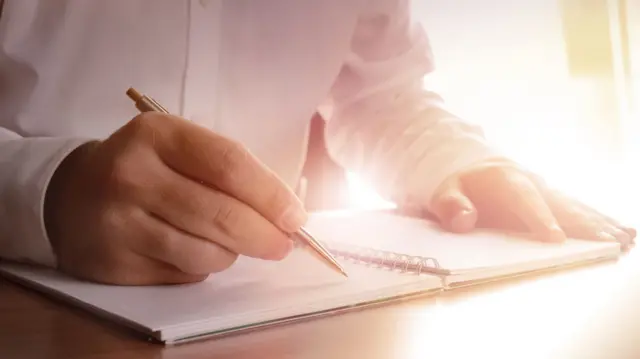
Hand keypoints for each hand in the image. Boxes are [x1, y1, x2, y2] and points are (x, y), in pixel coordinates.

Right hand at [44, 113, 306, 284]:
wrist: (74, 193)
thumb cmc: (146, 167)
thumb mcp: (179, 147)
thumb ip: (230, 171)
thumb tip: (286, 213)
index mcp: (158, 134)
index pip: (228, 164)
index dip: (270, 194)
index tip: (296, 216)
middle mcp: (133, 174)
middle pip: (220, 214)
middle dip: (264, 235)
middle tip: (283, 245)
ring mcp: (120, 221)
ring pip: (205, 252)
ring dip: (232, 253)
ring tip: (231, 242)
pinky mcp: (114, 262)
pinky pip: (182, 273)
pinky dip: (202, 266)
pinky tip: (192, 249)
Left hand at [428, 161, 635, 245]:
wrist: (471, 166)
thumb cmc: (458, 184)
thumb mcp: (443, 191)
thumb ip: (450, 205)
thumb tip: (464, 221)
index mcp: (504, 178)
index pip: (524, 198)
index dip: (539, 218)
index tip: (554, 238)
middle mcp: (531, 182)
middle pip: (560, 203)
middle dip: (583, 223)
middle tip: (607, 242)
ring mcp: (545, 189)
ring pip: (574, 206)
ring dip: (599, 223)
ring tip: (623, 239)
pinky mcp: (552, 198)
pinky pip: (577, 209)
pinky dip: (598, 220)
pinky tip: (621, 231)